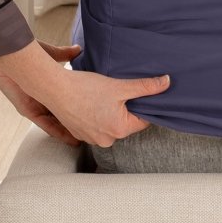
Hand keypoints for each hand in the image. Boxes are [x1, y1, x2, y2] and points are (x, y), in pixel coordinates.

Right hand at [0, 39, 171, 147]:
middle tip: (118, 92)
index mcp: (120, 130)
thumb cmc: (86, 87)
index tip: (139, 94)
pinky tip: (91, 102)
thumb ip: (145, 86)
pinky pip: (96, 126)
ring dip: (111, 112)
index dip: (143, 105)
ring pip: (111, 125)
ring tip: (103, 96)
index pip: (143, 120)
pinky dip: (97, 115)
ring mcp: (91, 139)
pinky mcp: (79, 134)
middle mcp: (107, 140)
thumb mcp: (120, 86)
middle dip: (126, 109)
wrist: (54, 88)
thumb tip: (167, 82)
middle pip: (127, 123)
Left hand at [0, 40, 83, 145]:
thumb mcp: (50, 54)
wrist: (8, 53)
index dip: (78, 108)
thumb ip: (64, 54)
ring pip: (55, 123)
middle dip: (76, 124)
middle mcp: (41, 99)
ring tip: (85, 140)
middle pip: (62, 115)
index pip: (65, 101)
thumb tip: (78, 50)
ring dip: (69, 132)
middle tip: (92, 132)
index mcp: (46, 87)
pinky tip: (71, 139)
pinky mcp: (27, 110)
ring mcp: (34, 106)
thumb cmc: (25, 51)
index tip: (92, 114)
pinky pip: (45, 125)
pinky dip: (58, 132)